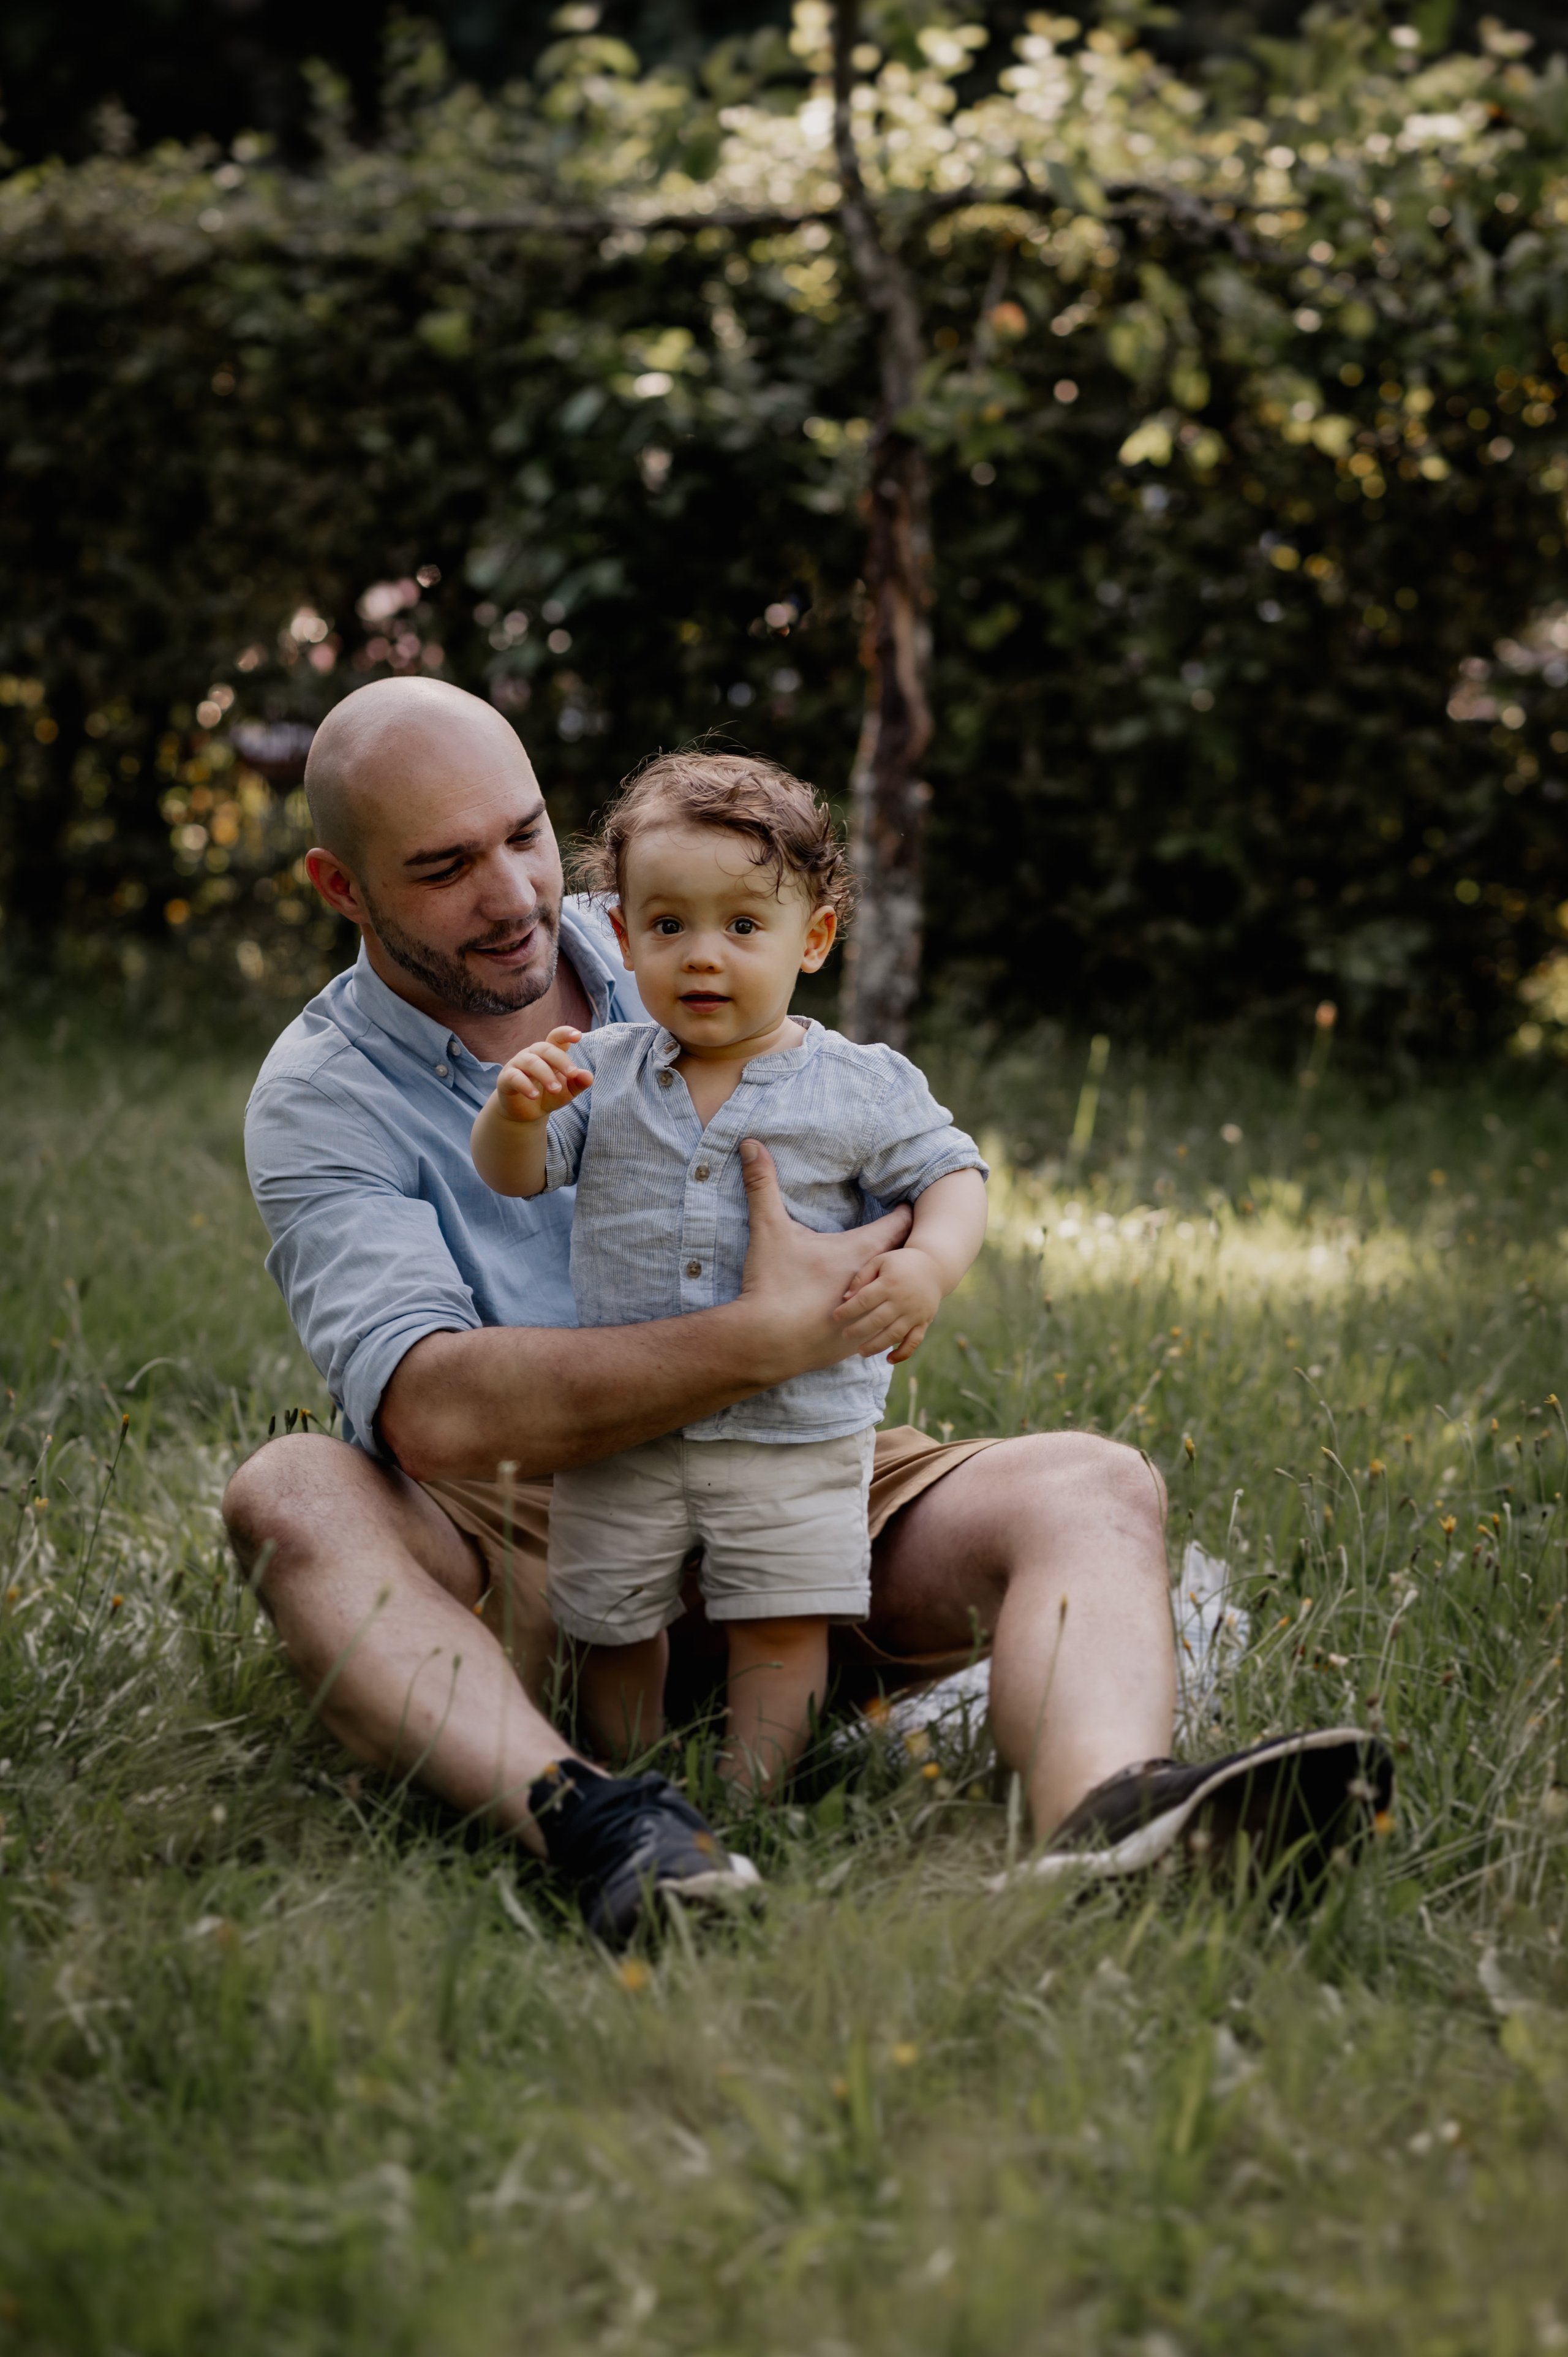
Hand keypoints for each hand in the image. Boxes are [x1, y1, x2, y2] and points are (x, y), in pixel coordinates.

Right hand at [495, 1027, 591, 1124]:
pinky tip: (534, 1096)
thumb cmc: (548, 1096)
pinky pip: (514, 1077)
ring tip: (556, 1090)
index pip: (556, 1037)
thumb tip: (589, 1076)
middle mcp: (532, 1054)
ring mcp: (517, 1064)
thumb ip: (578, 1083)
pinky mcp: (506, 1078)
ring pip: (531, 1062)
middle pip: (545, 1049)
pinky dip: (525, 1085)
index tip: (578, 1036)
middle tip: (573, 1073)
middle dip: (561, 1060)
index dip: (565, 1033)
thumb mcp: (566, 1092)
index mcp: (549, 1053)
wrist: (526, 1114)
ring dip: (545, 1075)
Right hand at [736, 1141, 912, 1379]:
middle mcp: (874, 1280)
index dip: (904, 1210)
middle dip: (903, 1244)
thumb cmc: (774, 1284)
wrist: (767, 1342)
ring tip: (896, 1274)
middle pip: (902, 1256)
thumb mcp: (769, 1230)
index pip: (900, 1222)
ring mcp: (869, 1312)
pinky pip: (877, 1324)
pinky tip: (871, 1313)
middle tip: (905, 1231)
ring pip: (894, 1294)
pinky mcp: (857, 1339)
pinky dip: (877, 1314)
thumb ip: (762, 1185)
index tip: (908, 1201)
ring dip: (893, 1283)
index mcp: (862, 1250)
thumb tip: (750, 1143)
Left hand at [834, 1245, 942, 1361]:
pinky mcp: (924, 1322)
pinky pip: (914, 1342)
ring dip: (875, 1346)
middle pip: (877, 1320)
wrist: (935, 1267)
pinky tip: (888, 1359)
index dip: (848, 1310)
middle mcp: (903, 1301)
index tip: (835, 1316)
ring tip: (860, 1352)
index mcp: (890, 1283)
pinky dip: (902, 1353)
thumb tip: (846, 1298)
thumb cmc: (901, 1263)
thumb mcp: (880, 1261)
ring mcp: (915, 1314)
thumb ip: (862, 1277)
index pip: (864, 1300)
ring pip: (893, 1335)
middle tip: (845, 1335)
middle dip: (858, 1330)